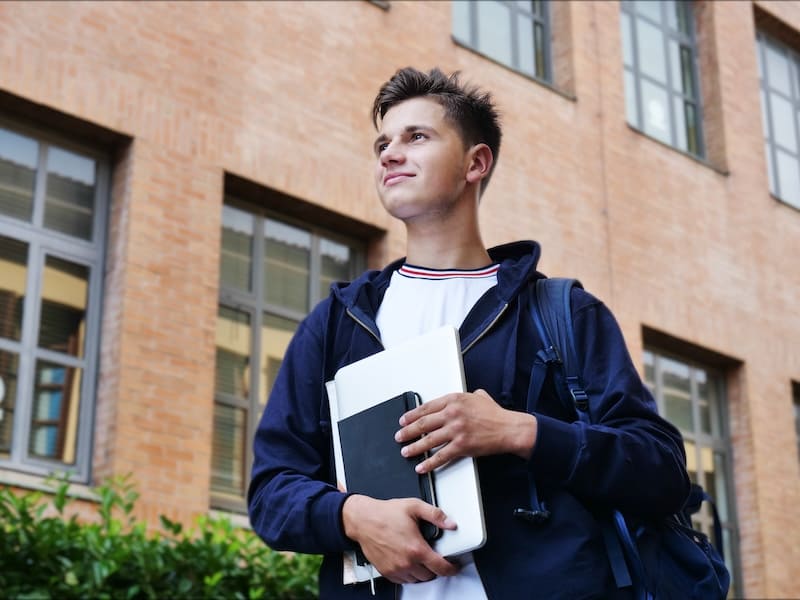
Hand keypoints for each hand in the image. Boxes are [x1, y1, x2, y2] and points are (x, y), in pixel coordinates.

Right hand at [341, 494, 458, 583]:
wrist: (363, 520)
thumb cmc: (385, 514)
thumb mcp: (413, 506)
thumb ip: (435, 514)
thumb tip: (450, 523)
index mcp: (416, 548)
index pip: (440, 567)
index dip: (451, 569)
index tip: (453, 566)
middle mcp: (406, 562)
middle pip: (429, 576)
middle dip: (434, 568)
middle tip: (433, 556)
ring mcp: (396, 569)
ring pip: (416, 580)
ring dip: (421, 572)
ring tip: (419, 558)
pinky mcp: (386, 572)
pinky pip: (403, 580)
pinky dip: (408, 574)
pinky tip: (408, 561)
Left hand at [395, 389, 536, 471]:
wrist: (509, 428)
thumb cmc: (495, 414)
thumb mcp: (478, 396)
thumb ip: (465, 396)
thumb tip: (459, 398)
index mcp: (453, 400)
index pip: (426, 407)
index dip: (411, 415)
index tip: (403, 420)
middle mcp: (452, 414)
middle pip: (422, 424)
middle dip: (407, 432)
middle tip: (399, 437)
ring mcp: (456, 430)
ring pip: (428, 441)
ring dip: (414, 448)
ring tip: (406, 452)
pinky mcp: (461, 446)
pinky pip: (440, 456)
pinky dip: (429, 463)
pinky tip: (422, 466)